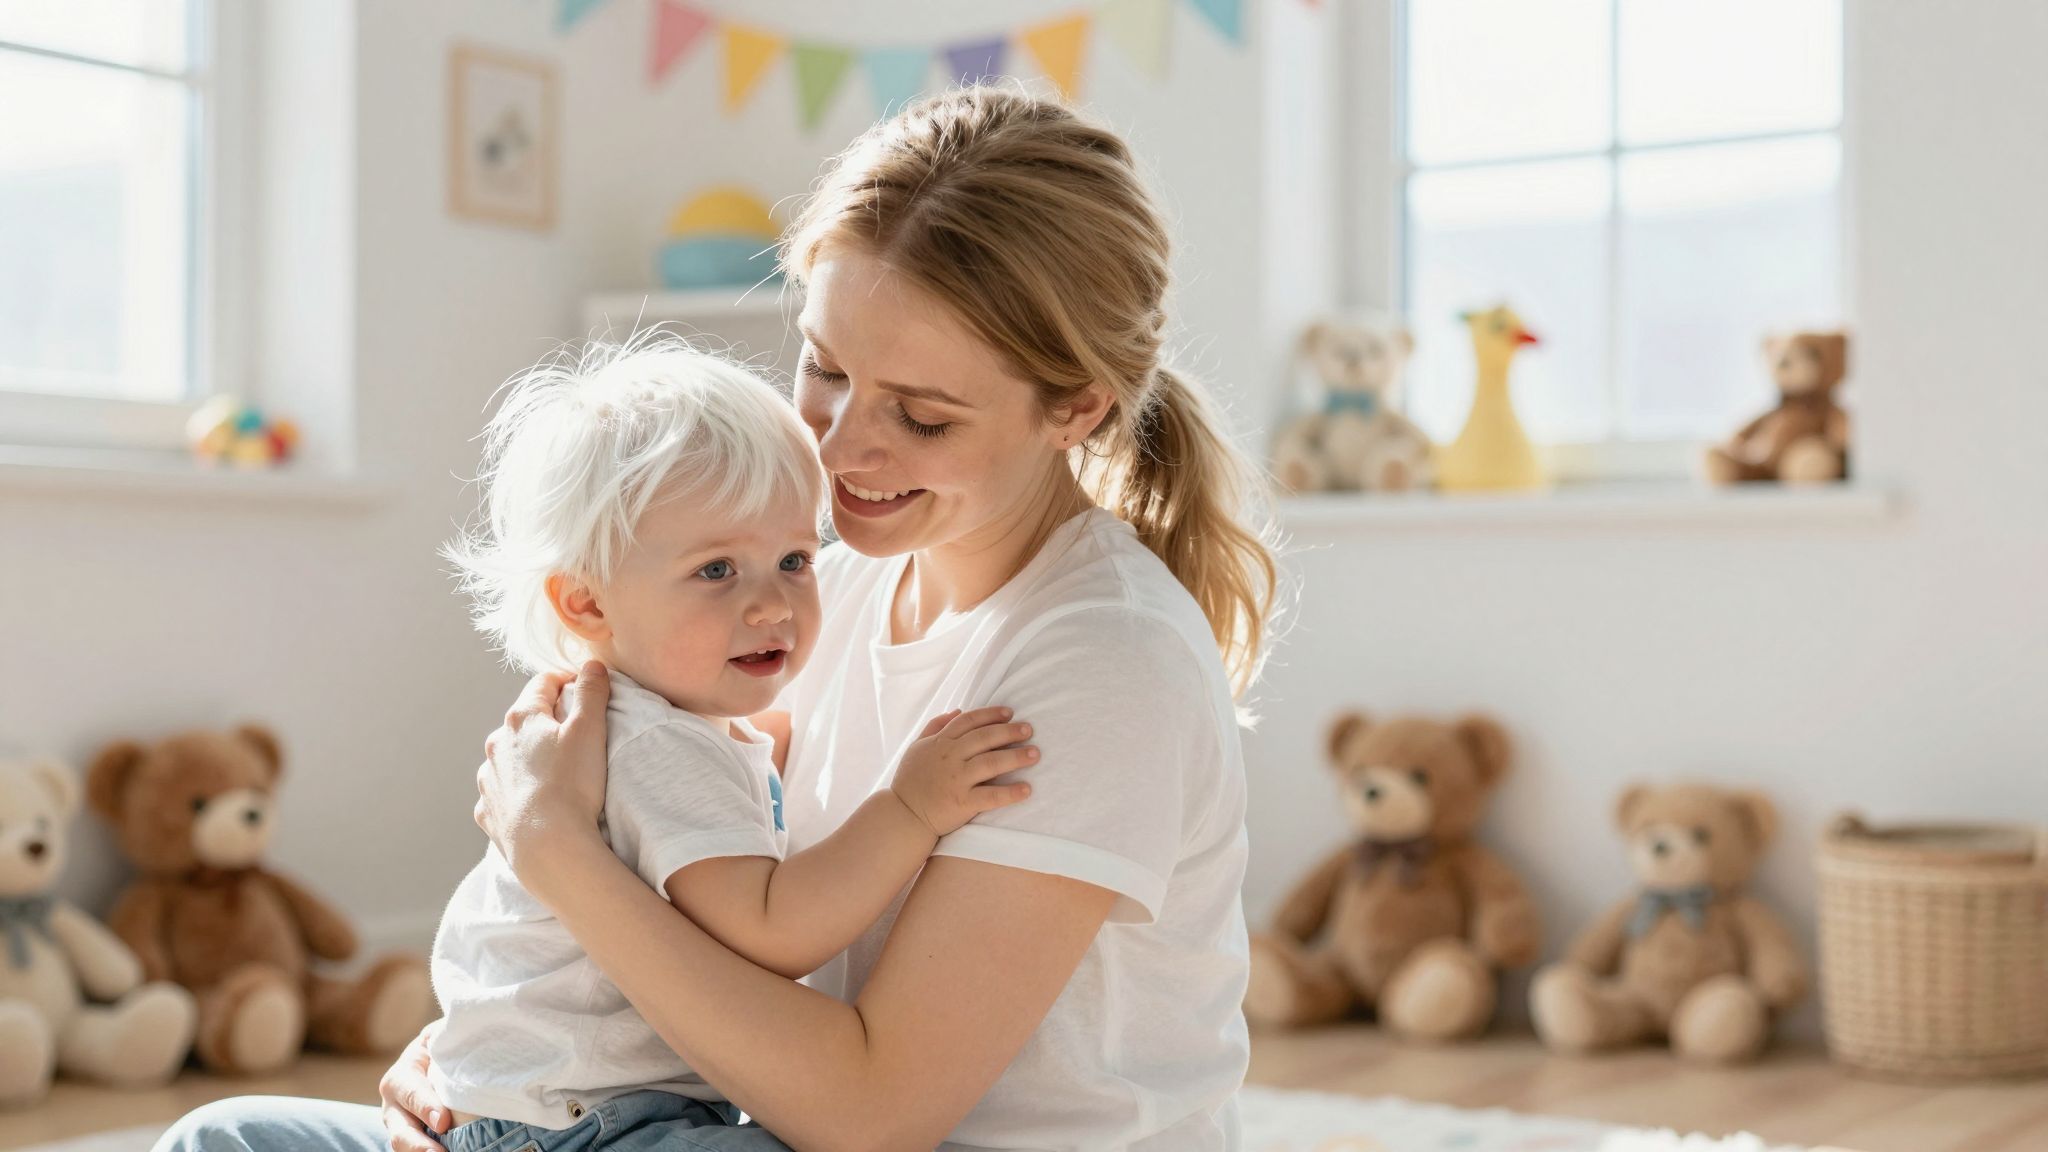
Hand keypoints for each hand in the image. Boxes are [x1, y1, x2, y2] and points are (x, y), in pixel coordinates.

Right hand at [378, 1024, 450, 1151]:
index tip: (443, 1122)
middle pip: (400, 1130)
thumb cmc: (441, 1047)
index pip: (411, 1092)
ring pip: (403, 1146)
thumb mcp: (439, 1037)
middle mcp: (394, 1107)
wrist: (434, 1064)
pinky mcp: (412, 1140)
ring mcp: (400, 1127)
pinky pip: (413, 1151)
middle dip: (418, 1144)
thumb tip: (469, 1030)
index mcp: (401, 1076)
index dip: (425, 1106)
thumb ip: (446, 1035)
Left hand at [477, 661, 611, 887]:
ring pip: (510, 758)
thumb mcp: (590, 730)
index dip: (568, 681)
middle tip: (578, 738)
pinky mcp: (488, 811)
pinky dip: (518, 792)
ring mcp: (489, 780)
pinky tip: (538, 804)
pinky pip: (502, 793)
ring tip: (558, 776)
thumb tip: (591, 666)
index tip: (587, 692)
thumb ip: (591, 692)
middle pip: (525, 720)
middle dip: (549, 723)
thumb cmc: (572, 785)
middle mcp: (496, 745)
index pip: (544, 683)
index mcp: (521, 719)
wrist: (547, 847)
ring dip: (530, 758)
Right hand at [889, 707, 1036, 836]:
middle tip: (1029, 730)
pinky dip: (1010, 793)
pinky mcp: (962, 802)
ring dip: (1016, 757)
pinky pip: (991, 796)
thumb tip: (957, 710)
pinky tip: (1027, 789)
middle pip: (985, 738)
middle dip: (1009, 731)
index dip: (990, 714)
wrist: (903, 815)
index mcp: (940, 742)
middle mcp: (950, 757)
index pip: (969, 721)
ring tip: (1035, 754)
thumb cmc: (911, 781)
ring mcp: (956, 780)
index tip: (1010, 713)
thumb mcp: (917, 747)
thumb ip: (935, 726)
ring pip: (991, 763)